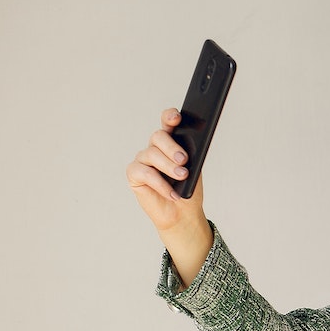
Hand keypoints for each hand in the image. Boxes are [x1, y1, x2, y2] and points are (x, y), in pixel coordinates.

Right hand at [126, 108, 211, 283]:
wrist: (182, 213)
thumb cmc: (187, 189)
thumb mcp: (195, 170)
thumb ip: (191, 155)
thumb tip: (191, 147)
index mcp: (170, 142)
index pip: (167, 123)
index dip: (170, 117)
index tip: (177, 117)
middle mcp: (154, 148)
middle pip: (158, 137)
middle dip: (172, 147)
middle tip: (184, 160)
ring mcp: (142, 159)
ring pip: (152, 154)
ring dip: (169, 166)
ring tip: (182, 177)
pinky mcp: (134, 174)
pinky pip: (145, 173)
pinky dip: (160, 184)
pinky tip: (172, 193)